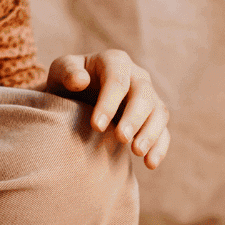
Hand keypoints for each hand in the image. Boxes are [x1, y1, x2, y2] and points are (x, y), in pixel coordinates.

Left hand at [47, 49, 171, 169]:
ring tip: (136, 152)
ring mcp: (148, 97)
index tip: (96, 126)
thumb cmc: (68, 82)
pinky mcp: (153, 117)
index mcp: (115, 61)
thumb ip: (67, 72)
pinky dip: (160, 147)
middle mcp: (137, 76)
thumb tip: (80, 80)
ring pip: (159, 112)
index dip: (109, 103)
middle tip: (121, 138)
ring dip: (151, 133)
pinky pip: (164, 131)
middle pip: (143, 95)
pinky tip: (150, 163)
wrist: (76, 97)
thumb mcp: (60, 72)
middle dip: (134, 118)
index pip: (117, 80)